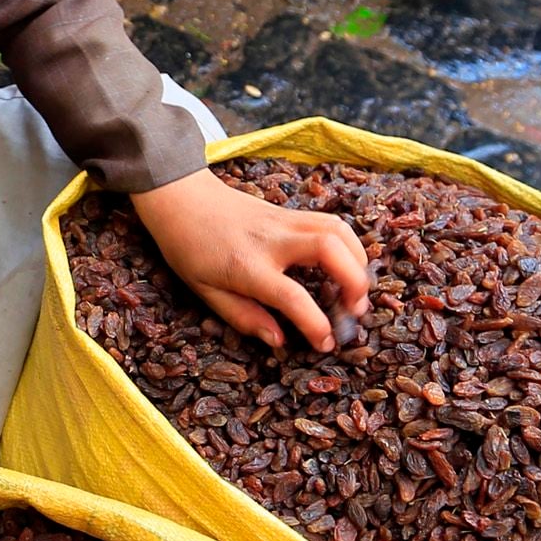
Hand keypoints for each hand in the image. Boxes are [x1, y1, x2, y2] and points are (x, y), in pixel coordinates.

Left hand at [130, 169, 372, 353]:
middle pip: (330, 250)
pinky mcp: (291, 212)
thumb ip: (244, 317)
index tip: (326, 343)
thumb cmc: (189, 248)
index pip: (292, 296)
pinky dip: (349, 244)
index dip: (316, 324)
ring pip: (338, 230)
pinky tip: (347, 265)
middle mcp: (272, 240)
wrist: (182, 198)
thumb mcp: (204, 291)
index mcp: (247, 266)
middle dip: (354, 282)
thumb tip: (279, 340)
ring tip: (358, 290)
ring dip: (358, 261)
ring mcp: (285, 220)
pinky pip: (331, 223)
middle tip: (356, 311)